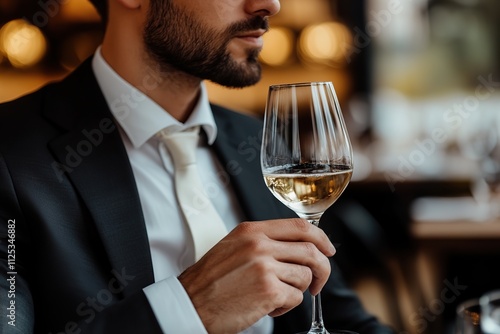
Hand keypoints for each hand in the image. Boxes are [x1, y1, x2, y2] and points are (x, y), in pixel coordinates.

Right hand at [178, 218, 334, 332]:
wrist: (190, 304)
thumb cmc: (211, 280)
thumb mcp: (234, 247)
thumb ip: (264, 241)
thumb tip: (297, 246)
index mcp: (252, 231)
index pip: (300, 226)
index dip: (321, 238)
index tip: (328, 250)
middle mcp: (259, 244)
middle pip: (310, 250)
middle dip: (322, 268)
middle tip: (317, 282)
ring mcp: (264, 266)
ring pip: (305, 276)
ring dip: (297, 291)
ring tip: (276, 297)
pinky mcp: (268, 290)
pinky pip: (295, 298)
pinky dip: (286, 307)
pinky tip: (269, 307)